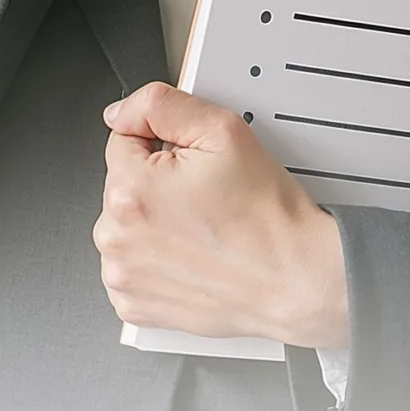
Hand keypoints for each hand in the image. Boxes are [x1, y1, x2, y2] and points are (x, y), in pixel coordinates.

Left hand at [94, 83, 349, 348]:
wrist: (295, 279)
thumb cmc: (266, 218)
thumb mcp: (222, 131)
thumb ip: (159, 106)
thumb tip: (120, 112)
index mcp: (129, 191)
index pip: (123, 141)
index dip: (164, 147)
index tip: (192, 168)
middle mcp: (115, 237)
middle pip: (123, 185)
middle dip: (157, 185)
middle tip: (204, 200)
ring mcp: (121, 276)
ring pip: (126, 225)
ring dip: (153, 223)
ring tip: (201, 231)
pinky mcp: (132, 304)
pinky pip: (131, 265)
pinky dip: (154, 261)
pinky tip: (190, 258)